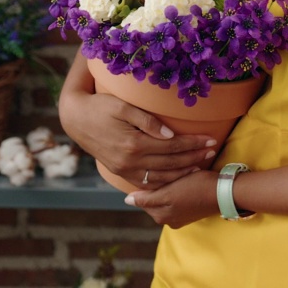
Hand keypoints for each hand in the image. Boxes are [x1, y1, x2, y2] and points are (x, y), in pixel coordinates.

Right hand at [59, 81, 215, 188]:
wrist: (75, 119)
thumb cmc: (100, 106)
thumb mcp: (122, 106)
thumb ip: (147, 121)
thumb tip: (170, 135)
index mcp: (133, 144)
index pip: (171, 146)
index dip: (192, 143)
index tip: (210, 138)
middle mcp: (129, 161)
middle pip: (170, 163)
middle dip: (193, 157)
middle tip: (212, 151)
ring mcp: (123, 169)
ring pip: (160, 177)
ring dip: (182, 172)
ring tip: (200, 165)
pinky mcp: (119, 172)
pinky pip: (146, 182)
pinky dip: (164, 182)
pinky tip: (177, 177)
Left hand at [126, 169, 219, 227]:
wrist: (223, 191)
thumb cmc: (196, 188)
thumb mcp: (169, 193)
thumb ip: (147, 198)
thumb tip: (127, 200)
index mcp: (160, 216)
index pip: (143, 198)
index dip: (146, 182)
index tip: (150, 169)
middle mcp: (168, 220)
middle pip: (154, 198)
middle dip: (158, 183)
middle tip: (163, 167)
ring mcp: (180, 216)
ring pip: (165, 196)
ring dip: (168, 184)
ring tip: (174, 172)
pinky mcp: (190, 211)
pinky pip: (177, 198)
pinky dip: (177, 188)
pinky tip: (183, 180)